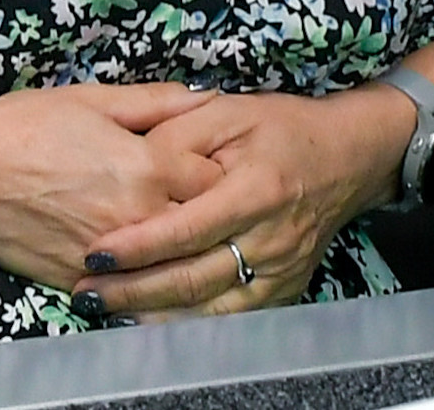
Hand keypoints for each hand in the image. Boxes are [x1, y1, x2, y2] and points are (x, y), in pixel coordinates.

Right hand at [0, 83, 222, 290]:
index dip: (218, 173)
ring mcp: (114, 258)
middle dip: (210, 218)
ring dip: (183, 255)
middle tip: (203, 207)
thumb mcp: (94, 99)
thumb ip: (158, 101)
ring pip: (173, 267)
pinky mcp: (84, 283)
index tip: (213, 169)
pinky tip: (144, 270)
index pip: (218, 180)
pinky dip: (143, 282)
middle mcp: (140, 217)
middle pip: (205, 228)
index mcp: (150, 166)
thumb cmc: (24, 126)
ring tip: (182, 242)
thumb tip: (208, 97)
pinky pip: (132, 292)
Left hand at [74, 87, 416, 320]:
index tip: (95, 252)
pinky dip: (190, 321)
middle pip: (195, 278)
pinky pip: (232, 316)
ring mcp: (282, 269)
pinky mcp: (286, 287)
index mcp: (257, 189)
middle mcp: (273, 237)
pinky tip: (153, 317)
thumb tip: (128, 165)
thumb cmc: (280, 128)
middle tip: (87, 292)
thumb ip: (174, 135)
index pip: (188, 229)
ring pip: (212, 307)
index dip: (139, 246)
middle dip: (134, 290)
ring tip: (107, 310)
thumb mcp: (226, 111)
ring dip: (156, 313)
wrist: (346, 156)